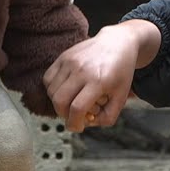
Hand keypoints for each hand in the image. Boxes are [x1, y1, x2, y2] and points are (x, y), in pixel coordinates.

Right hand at [43, 20, 158, 132]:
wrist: (118, 43)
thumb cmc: (120, 72)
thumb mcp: (122, 97)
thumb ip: (108, 117)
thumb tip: (87, 124)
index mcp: (98, 81)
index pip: (77, 108)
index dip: (74, 123)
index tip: (78, 127)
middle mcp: (82, 70)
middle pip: (59, 101)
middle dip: (64, 115)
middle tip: (74, 115)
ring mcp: (70, 61)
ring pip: (51, 91)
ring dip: (58, 103)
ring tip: (73, 100)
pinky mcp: (63, 56)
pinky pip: (48, 78)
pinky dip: (52, 89)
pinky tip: (66, 89)